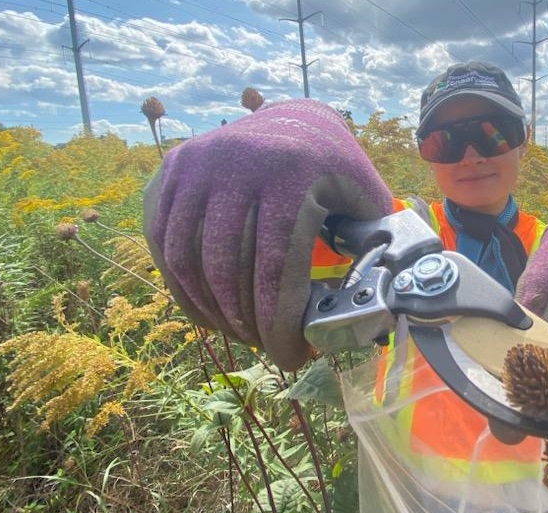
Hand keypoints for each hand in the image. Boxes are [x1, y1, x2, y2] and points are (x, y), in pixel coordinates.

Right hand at [143, 99, 391, 369]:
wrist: (291, 119)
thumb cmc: (335, 168)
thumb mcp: (364, 194)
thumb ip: (376, 242)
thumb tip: (384, 299)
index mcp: (291, 176)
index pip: (275, 268)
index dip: (279, 324)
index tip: (291, 357)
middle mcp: (236, 166)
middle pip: (228, 270)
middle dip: (246, 324)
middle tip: (265, 348)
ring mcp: (197, 166)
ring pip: (188, 260)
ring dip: (210, 311)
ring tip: (238, 333)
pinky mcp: (171, 172)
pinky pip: (163, 242)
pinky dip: (180, 285)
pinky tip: (206, 312)